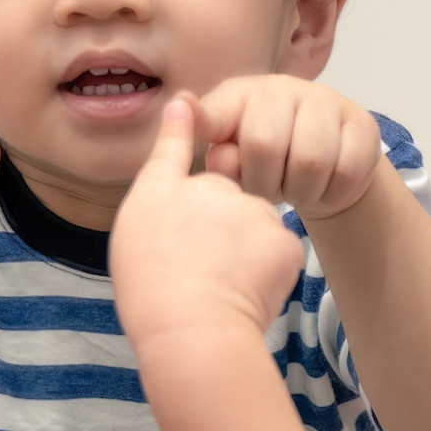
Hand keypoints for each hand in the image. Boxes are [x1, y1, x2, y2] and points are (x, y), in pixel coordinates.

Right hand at [111, 94, 303, 347]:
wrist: (192, 330)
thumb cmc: (152, 276)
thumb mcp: (144, 206)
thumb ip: (167, 154)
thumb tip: (183, 100)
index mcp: (187, 183)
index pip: (197, 179)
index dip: (192, 210)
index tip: (186, 238)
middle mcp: (227, 192)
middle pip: (229, 209)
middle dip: (220, 234)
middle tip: (195, 272)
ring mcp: (259, 217)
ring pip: (254, 234)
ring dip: (244, 256)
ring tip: (217, 289)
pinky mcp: (286, 246)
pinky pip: (277, 258)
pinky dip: (265, 275)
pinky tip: (245, 294)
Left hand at [198, 75, 380, 223]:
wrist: (328, 169)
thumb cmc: (271, 164)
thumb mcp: (238, 163)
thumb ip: (223, 160)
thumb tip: (216, 149)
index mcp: (240, 97)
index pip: (217, 111)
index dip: (201, 120)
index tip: (193, 127)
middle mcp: (282, 88)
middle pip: (264, 144)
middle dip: (264, 183)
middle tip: (269, 191)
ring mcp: (326, 101)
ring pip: (310, 161)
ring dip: (300, 191)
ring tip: (295, 190)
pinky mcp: (362, 123)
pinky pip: (345, 170)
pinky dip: (331, 193)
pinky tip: (323, 188)